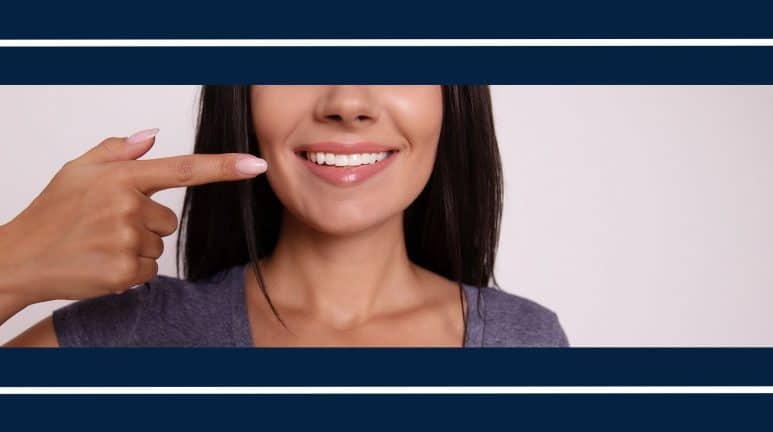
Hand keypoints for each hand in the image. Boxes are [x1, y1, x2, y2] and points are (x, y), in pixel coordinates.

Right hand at [0, 128, 266, 303]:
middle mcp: (126, 206)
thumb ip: (118, 150)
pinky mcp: (123, 272)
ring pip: (159, 246)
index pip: (183, 168)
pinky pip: (149, 271)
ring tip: (101, 244)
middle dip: (145, 224)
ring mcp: (125, 241)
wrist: (19, 259)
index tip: (256, 164)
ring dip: (136, 248)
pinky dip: (130, 271)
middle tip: (107, 227)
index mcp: (120, 177)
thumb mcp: (78, 170)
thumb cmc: (51, 213)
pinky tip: (101, 263)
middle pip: (169, 220)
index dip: (223, 167)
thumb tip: (153, 135)